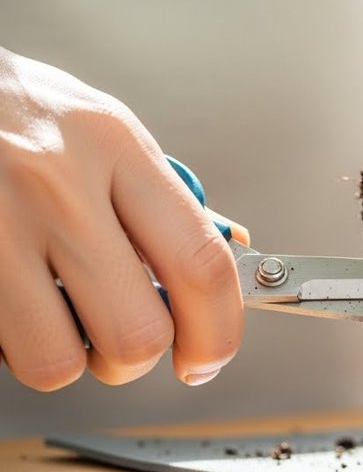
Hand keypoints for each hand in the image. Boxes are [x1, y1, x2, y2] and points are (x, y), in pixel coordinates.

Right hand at [0, 47, 241, 390]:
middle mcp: (58, 185)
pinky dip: (6, 345)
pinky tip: (6, 301)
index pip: (200, 264)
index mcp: (115, 147)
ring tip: (46, 318)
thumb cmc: (13, 111)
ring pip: (57, 361)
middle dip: (133, 358)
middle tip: (116, 344)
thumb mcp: (99, 131)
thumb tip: (232, 248)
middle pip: (137, 331)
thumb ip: (162, 193)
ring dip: (61, 358)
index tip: (206, 358)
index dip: (217, 331)